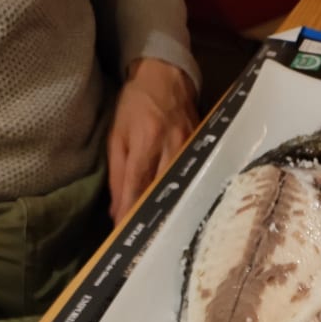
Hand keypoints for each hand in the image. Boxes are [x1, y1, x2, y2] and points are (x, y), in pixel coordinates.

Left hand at [106, 57, 198, 223]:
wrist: (167, 76)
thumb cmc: (136, 104)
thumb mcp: (118, 134)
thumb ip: (118, 174)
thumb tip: (117, 212)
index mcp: (146, 142)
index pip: (138, 187)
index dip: (131, 214)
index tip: (125, 237)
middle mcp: (171, 148)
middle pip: (162, 193)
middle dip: (152, 220)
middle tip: (145, 246)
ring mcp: (190, 151)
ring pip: (180, 191)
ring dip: (170, 214)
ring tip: (162, 238)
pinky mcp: (203, 152)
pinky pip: (193, 182)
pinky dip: (184, 200)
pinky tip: (181, 217)